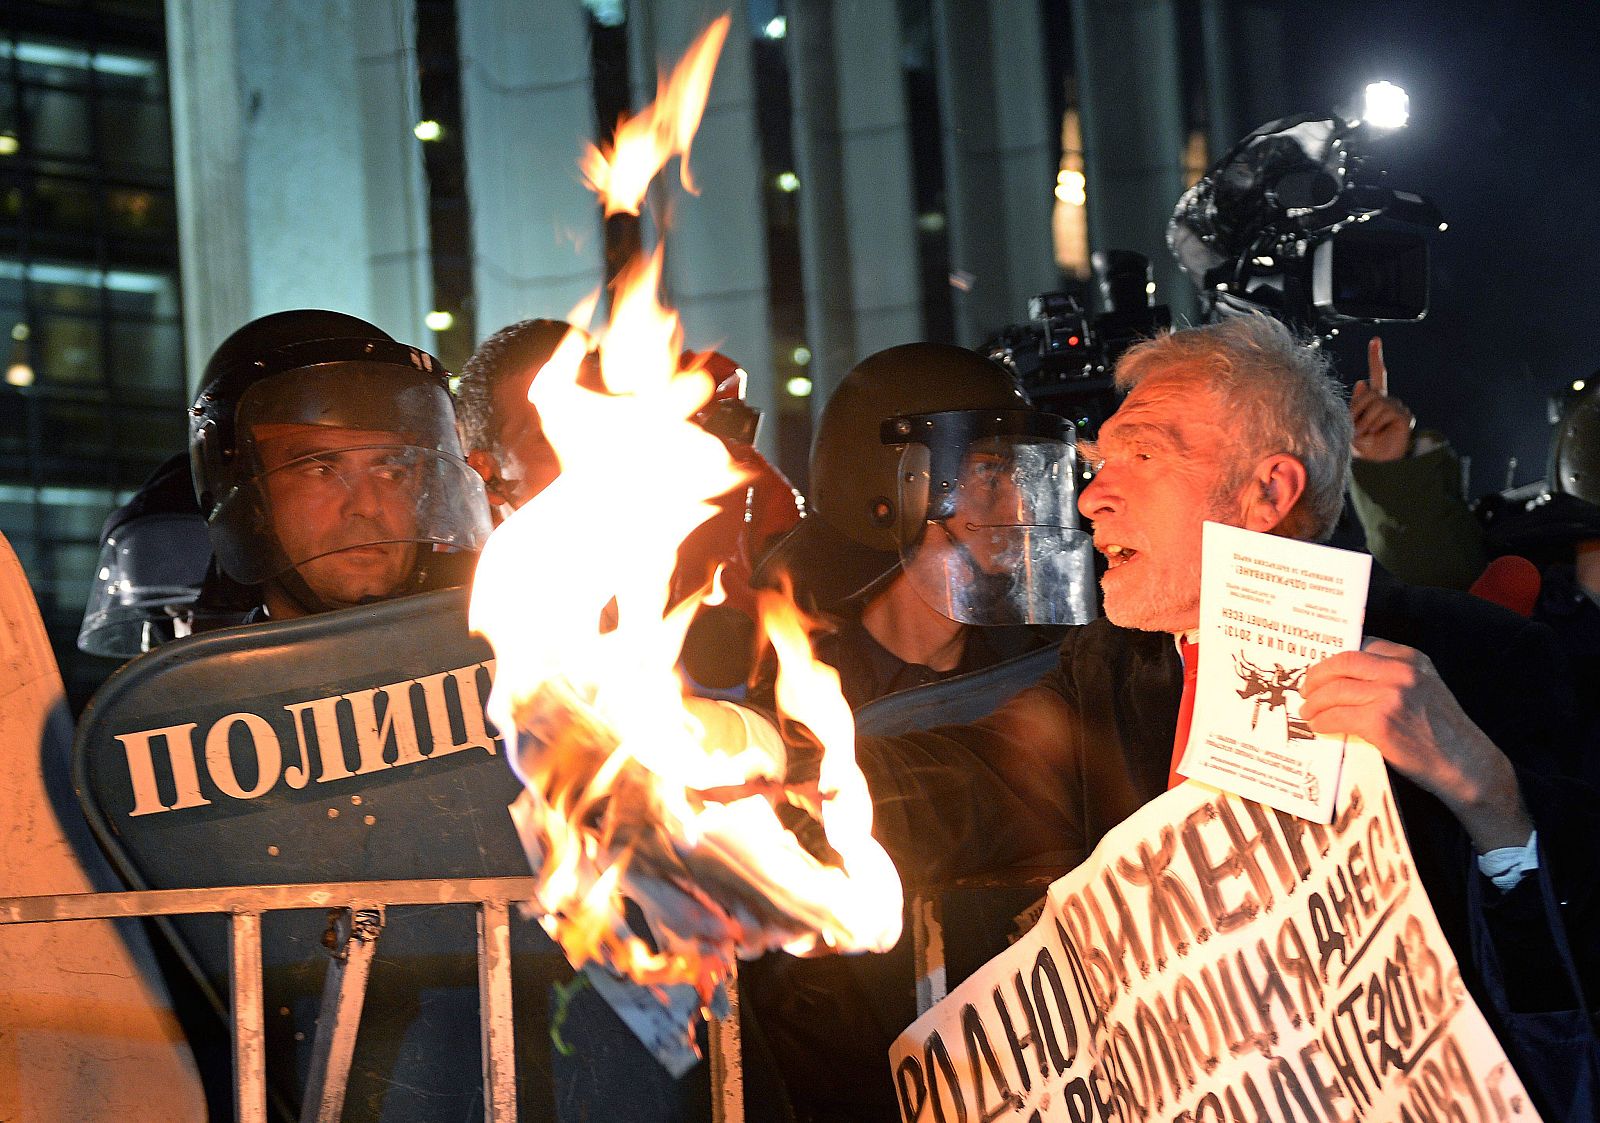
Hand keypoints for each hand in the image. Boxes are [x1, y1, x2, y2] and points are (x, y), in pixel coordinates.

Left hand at [1300, 638, 1531, 851]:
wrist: (1467, 764)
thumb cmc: (1443, 732)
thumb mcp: (1425, 688)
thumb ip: (1394, 676)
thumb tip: (1348, 679)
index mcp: (1412, 659)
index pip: (1361, 647)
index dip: (1335, 659)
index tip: (1322, 669)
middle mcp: (1401, 672)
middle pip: (1342, 663)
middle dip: (1317, 676)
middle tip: (1306, 689)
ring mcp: (1390, 695)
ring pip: (1334, 691)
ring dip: (1314, 702)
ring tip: (1308, 711)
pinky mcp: (1380, 722)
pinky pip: (1336, 717)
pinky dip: (1322, 722)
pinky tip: (1319, 727)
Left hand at [1350, 337, 1415, 462]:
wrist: (1376, 465)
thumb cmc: (1362, 447)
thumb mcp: (1351, 425)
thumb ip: (1355, 405)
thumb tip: (1360, 382)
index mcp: (1375, 400)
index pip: (1377, 375)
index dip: (1376, 357)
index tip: (1375, 340)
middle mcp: (1388, 400)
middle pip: (1368, 393)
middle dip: (1356, 411)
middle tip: (1356, 429)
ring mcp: (1398, 407)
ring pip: (1374, 402)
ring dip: (1364, 421)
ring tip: (1367, 434)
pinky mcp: (1404, 416)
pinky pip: (1384, 412)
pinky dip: (1375, 425)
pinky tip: (1378, 434)